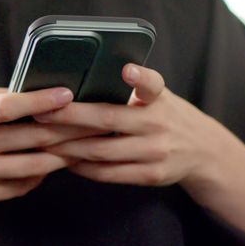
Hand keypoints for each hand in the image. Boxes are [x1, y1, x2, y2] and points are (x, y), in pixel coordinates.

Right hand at [0, 85, 105, 206]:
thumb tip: (38, 92)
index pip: (9, 107)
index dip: (41, 100)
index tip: (69, 95)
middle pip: (32, 137)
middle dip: (69, 130)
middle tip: (99, 123)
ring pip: (34, 165)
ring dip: (64, 156)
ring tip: (86, 147)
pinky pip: (21, 186)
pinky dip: (40, 176)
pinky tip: (52, 166)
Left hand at [35, 64, 229, 189]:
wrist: (204, 151)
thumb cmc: (165, 116)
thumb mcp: (158, 97)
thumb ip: (131, 90)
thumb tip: (80, 81)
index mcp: (159, 99)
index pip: (153, 84)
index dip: (140, 77)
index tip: (127, 70)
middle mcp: (159, 124)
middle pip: (108, 120)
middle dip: (70, 116)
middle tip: (40, 113)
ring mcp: (156, 152)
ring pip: (102, 151)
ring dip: (68, 146)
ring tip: (43, 139)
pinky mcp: (152, 175)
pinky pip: (109, 173)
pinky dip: (83, 167)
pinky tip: (65, 160)